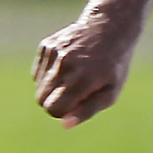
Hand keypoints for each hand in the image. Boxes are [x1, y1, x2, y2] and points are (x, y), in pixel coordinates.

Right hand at [33, 5, 144, 127]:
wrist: (110, 27)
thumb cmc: (113, 65)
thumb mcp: (110, 91)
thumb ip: (87, 110)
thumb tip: (64, 124)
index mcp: (83, 79)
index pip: (53, 109)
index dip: (63, 112)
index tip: (75, 105)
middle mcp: (65, 64)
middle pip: (41, 99)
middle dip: (55, 102)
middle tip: (75, 93)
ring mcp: (54, 52)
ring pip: (38, 85)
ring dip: (52, 87)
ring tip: (74, 76)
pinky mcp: (47, 45)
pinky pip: (38, 71)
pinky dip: (49, 73)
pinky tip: (68, 64)